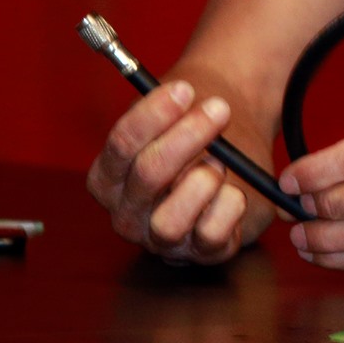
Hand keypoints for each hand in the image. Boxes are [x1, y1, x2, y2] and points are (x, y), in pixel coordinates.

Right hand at [86, 81, 258, 264]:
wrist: (233, 152)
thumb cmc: (198, 133)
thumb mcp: (176, 116)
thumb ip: (172, 114)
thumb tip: (185, 105)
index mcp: (108, 178)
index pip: (121, 144)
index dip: (154, 114)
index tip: (185, 89)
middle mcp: (127, 214)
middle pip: (148, 175)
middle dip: (188, 137)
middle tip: (219, 109)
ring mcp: (161, 239)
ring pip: (170, 220)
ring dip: (203, 181)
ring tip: (221, 161)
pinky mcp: (199, 254)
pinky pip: (210, 236)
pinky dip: (227, 208)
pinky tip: (235, 190)